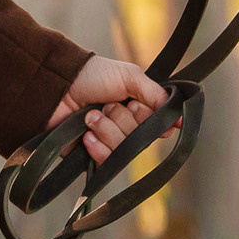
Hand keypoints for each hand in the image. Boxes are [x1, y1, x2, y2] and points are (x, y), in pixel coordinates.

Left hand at [48, 55, 172, 164]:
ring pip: (124, 150)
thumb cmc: (93, 76)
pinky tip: (86, 134)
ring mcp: (111, 142)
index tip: (135, 104)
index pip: (159, 127)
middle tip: (108, 104)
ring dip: (107, 129)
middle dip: (123, 119)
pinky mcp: (94, 156)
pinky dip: (97, 146)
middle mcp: (128, 127)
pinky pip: (107, 162)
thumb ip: (156, 95)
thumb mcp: (130, 76)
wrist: (58, 87)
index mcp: (140, 108)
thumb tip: (180, 118)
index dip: (148, 118)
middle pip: (141, 139)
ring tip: (91, 115)